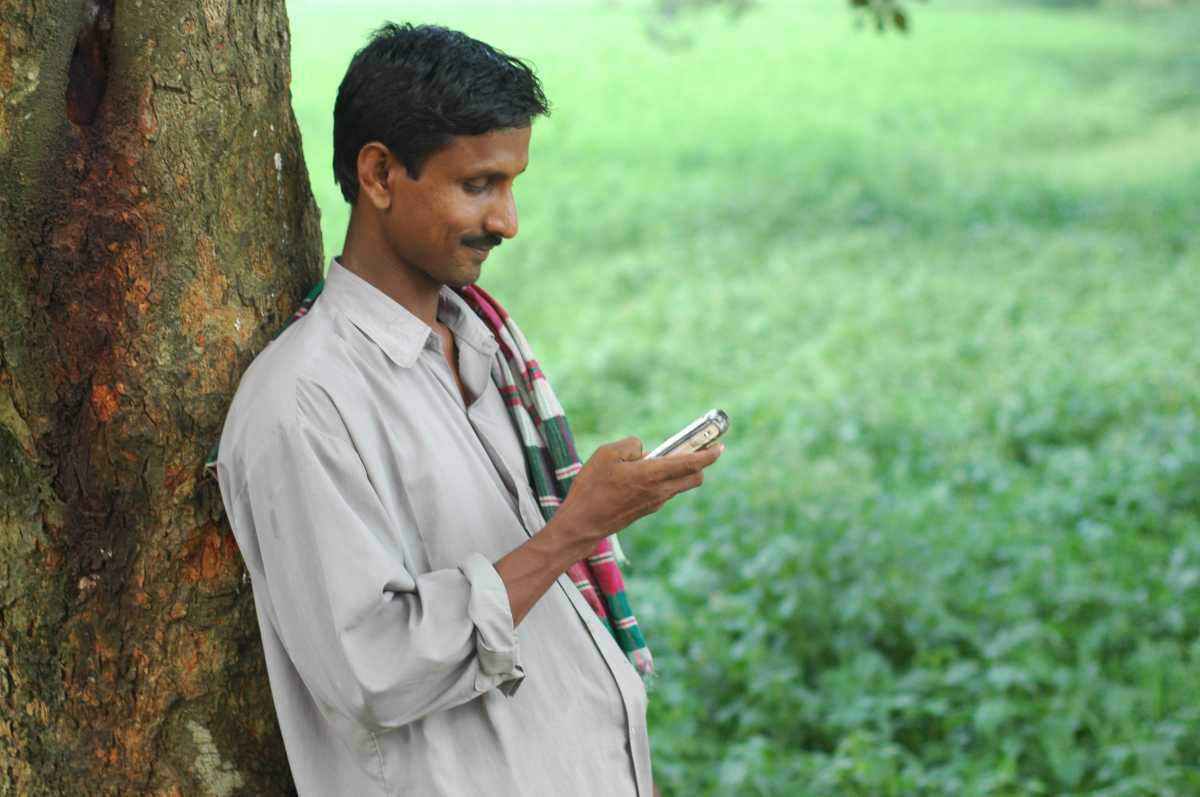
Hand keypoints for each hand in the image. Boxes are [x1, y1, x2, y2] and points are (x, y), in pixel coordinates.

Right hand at [550, 436, 722, 554]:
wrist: (582, 524)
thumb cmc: (592, 487)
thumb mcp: (607, 454)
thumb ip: (630, 445)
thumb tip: (644, 450)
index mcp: (652, 474)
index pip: (691, 464)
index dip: (709, 454)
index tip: (719, 445)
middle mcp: (659, 491)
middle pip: (695, 478)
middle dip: (701, 464)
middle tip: (696, 449)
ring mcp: (654, 503)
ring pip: (678, 485)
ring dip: (677, 471)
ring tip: (656, 458)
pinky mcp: (646, 510)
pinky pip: (663, 491)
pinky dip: (662, 480)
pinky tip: (640, 473)